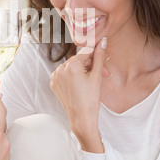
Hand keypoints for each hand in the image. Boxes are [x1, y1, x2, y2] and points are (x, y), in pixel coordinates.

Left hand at [50, 37, 106, 152]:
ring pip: (72, 67)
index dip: (97, 55)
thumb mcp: (97, 76)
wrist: (81, 119)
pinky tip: (82, 85)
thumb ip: (99, 56)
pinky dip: (74, 77)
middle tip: (104, 73)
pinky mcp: (54, 84)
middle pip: (79, 60)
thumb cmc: (91, 99)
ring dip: (83, 70)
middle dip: (92, 65)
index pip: (86, 52)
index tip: (106, 57)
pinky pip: (65, 75)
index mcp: (71, 65)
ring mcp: (55, 77)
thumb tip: (103, 41)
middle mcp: (60, 69)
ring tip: (93, 80)